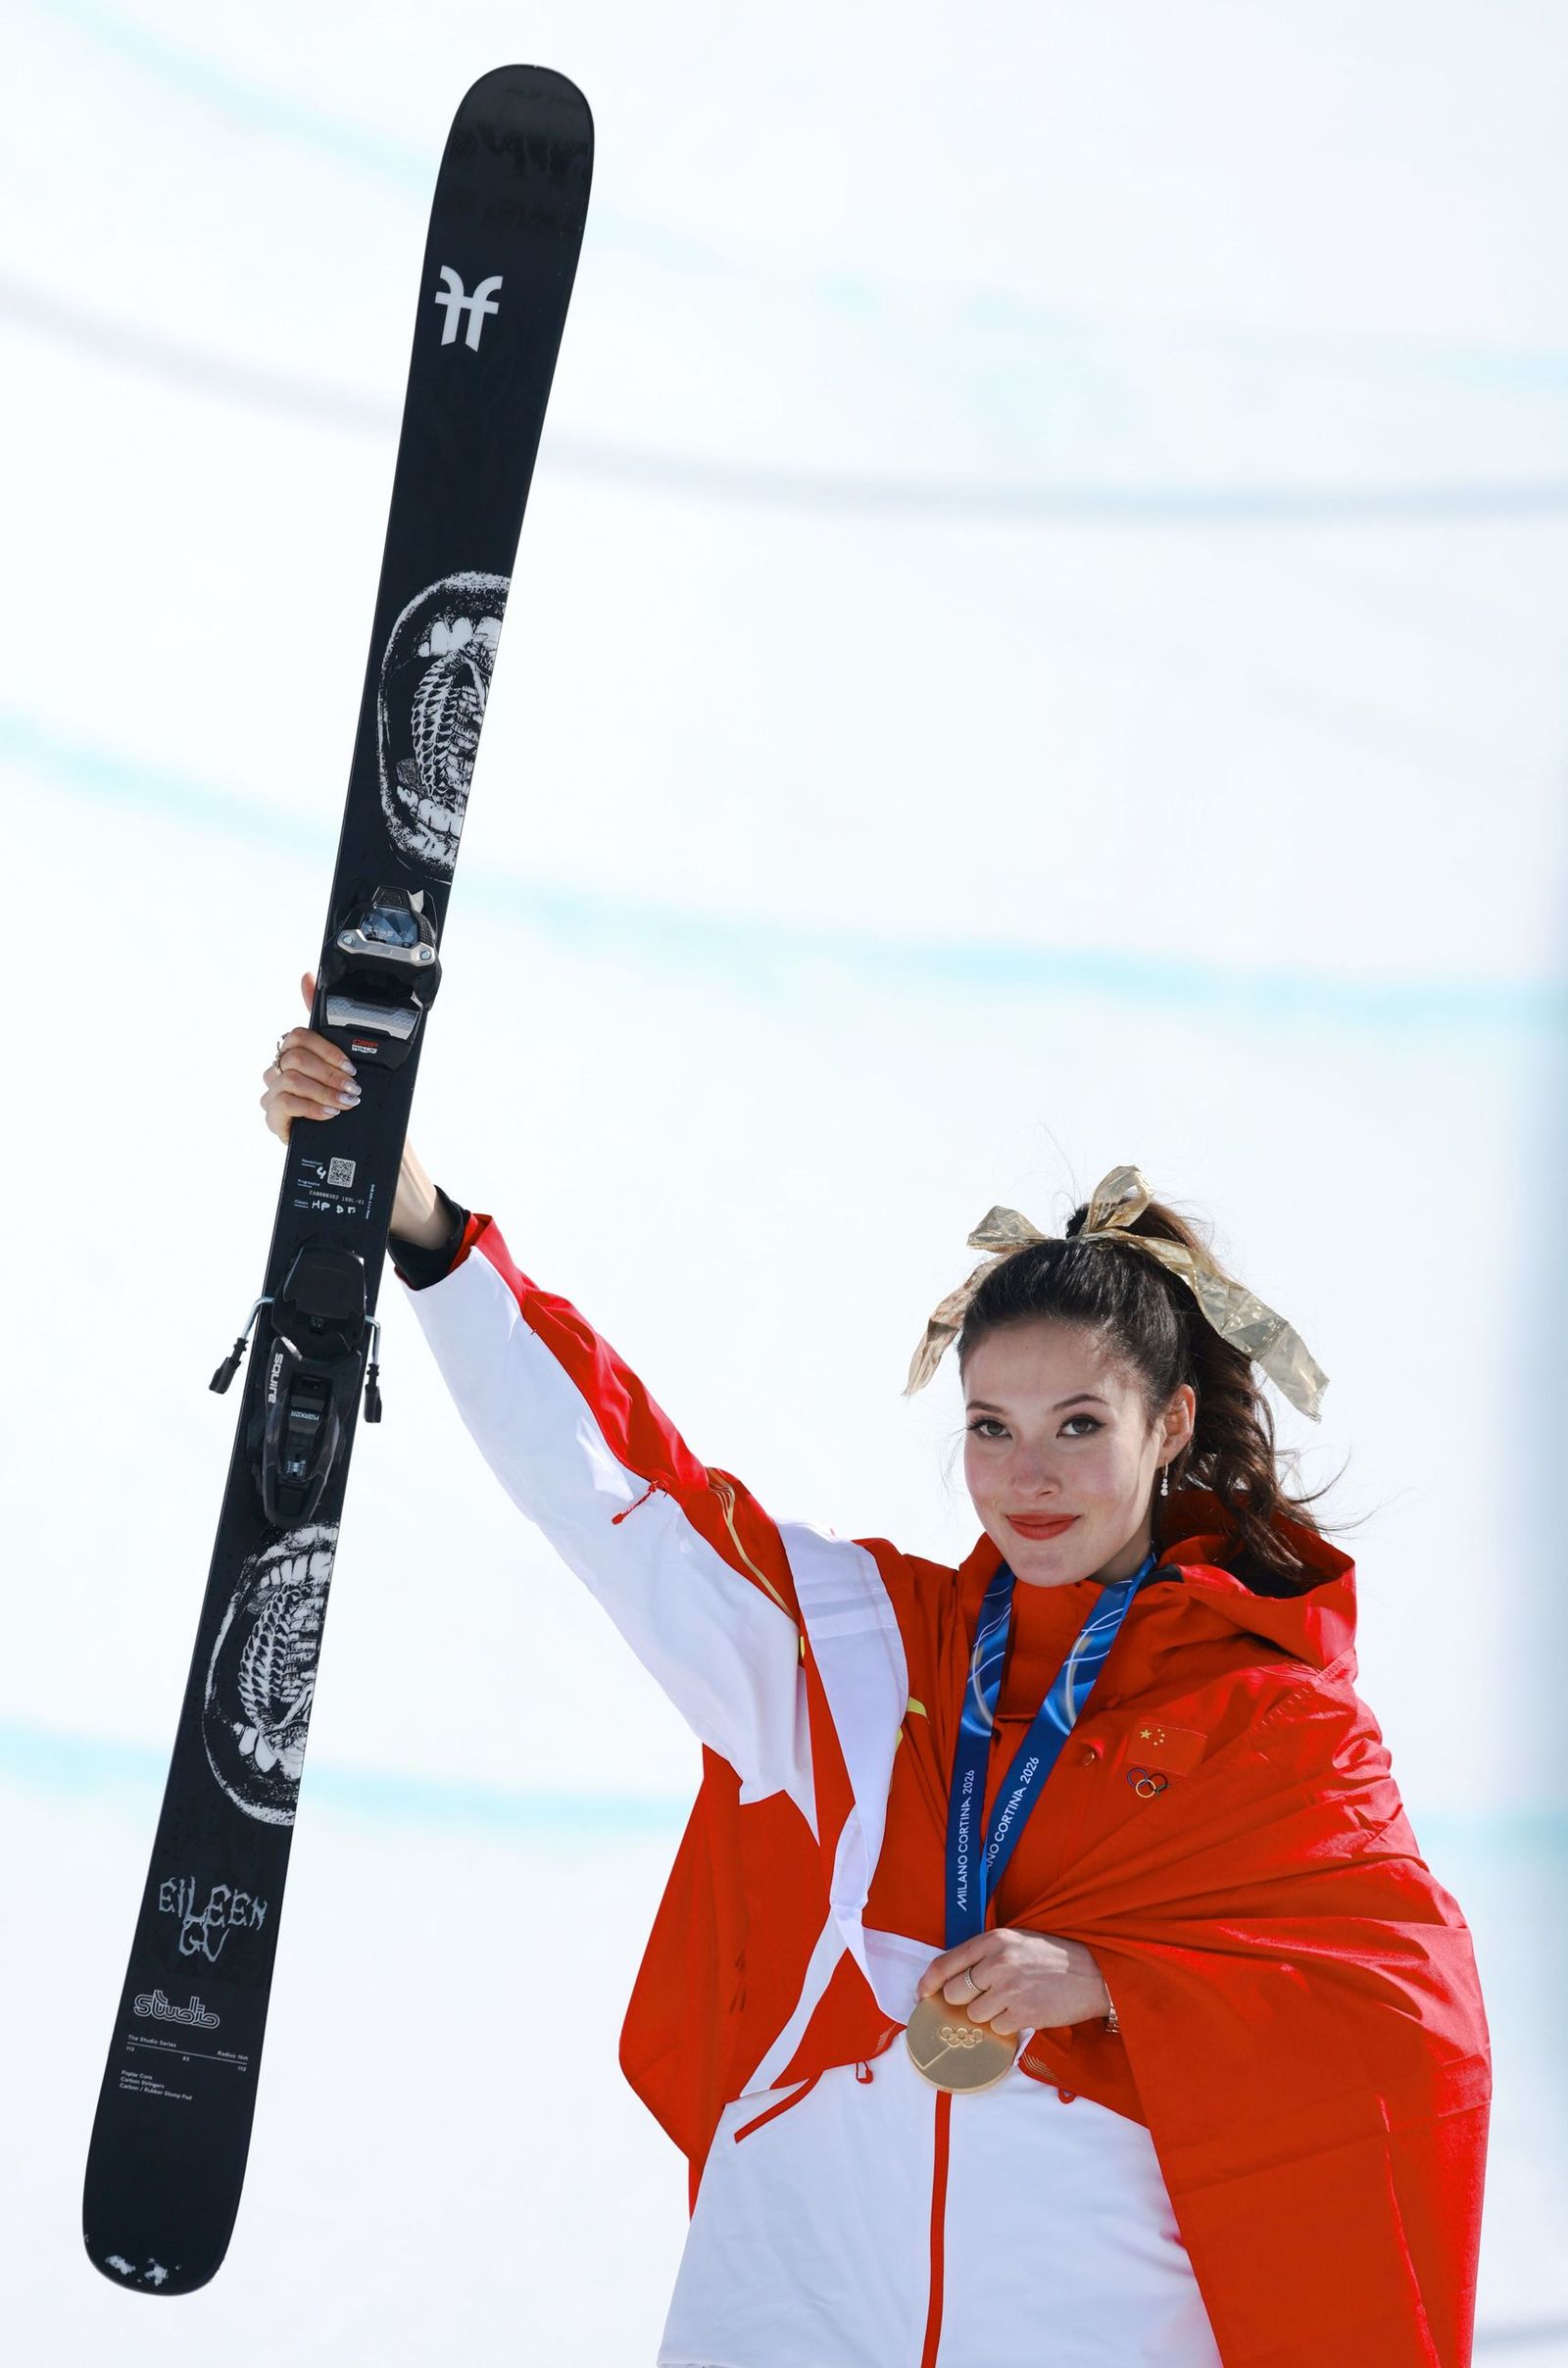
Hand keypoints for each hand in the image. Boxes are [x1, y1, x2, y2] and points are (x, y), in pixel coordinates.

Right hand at [260, 972, 358, 1142]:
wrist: (354, 1139)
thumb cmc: (344, 1097)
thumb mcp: (343, 1060)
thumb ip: (324, 1019)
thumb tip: (306, 976)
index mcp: (293, 1053)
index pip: (297, 1036)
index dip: (325, 1049)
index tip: (350, 1064)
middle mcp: (277, 1071)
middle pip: (295, 1058)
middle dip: (329, 1073)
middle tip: (353, 1086)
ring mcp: (272, 1095)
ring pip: (290, 1080)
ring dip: (323, 1090)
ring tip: (345, 1101)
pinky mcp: (273, 1119)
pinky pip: (284, 1104)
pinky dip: (311, 1107)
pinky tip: (329, 1113)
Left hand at [915, 1929, 1110, 2037]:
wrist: (1093, 1974)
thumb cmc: (1052, 1957)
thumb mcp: (1016, 1941)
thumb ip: (985, 1954)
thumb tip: (951, 1980)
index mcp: (994, 1940)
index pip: (945, 1963)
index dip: (928, 1982)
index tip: (922, 1994)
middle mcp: (997, 1963)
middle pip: (954, 1993)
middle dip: (962, 2000)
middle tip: (982, 1998)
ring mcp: (1009, 1991)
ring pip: (973, 2014)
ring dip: (987, 2014)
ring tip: (1010, 2001)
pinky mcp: (1022, 2015)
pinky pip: (996, 2028)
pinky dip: (1005, 2025)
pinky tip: (1023, 2011)